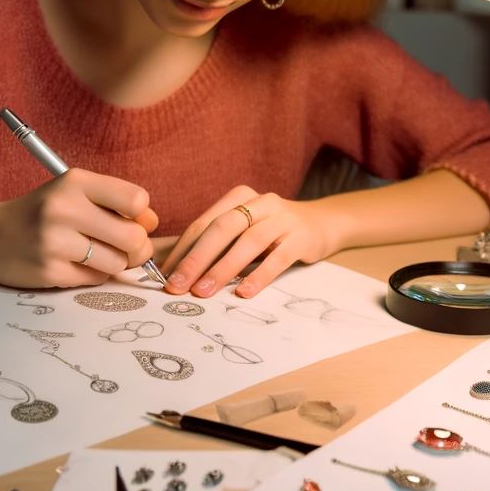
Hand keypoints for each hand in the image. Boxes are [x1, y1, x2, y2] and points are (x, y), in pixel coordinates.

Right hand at [0, 169, 158, 287]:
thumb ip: (115, 204)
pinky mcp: (50, 271)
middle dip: (136, 247)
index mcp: (75, 182)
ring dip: (113, 263)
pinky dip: (93, 275)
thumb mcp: (74, 194)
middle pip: (134, 237)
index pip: (137, 200)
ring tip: (92, 254)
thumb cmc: (44, 214)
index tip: (130, 219)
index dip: (142, 215)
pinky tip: (73, 264)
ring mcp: (54, 242)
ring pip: (118, 263)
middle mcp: (64, 208)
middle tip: (122, 246)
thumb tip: (153, 223)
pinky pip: (97, 280)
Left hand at [162, 186, 340, 297]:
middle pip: (221, 229)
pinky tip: (244, 292)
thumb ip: (219, 243)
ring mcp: (283, 219)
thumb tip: (180, 271)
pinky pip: (277, 258)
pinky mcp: (302, 238)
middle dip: (196, 259)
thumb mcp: (247, 229)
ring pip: (248, 242)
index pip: (204, 223)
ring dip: (223, 269)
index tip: (165, 276)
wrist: (324, 224)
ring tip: (204, 292)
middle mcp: (261, 203)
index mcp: (239, 198)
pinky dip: (259, 276)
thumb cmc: (275, 232)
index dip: (182, 250)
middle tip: (177, 285)